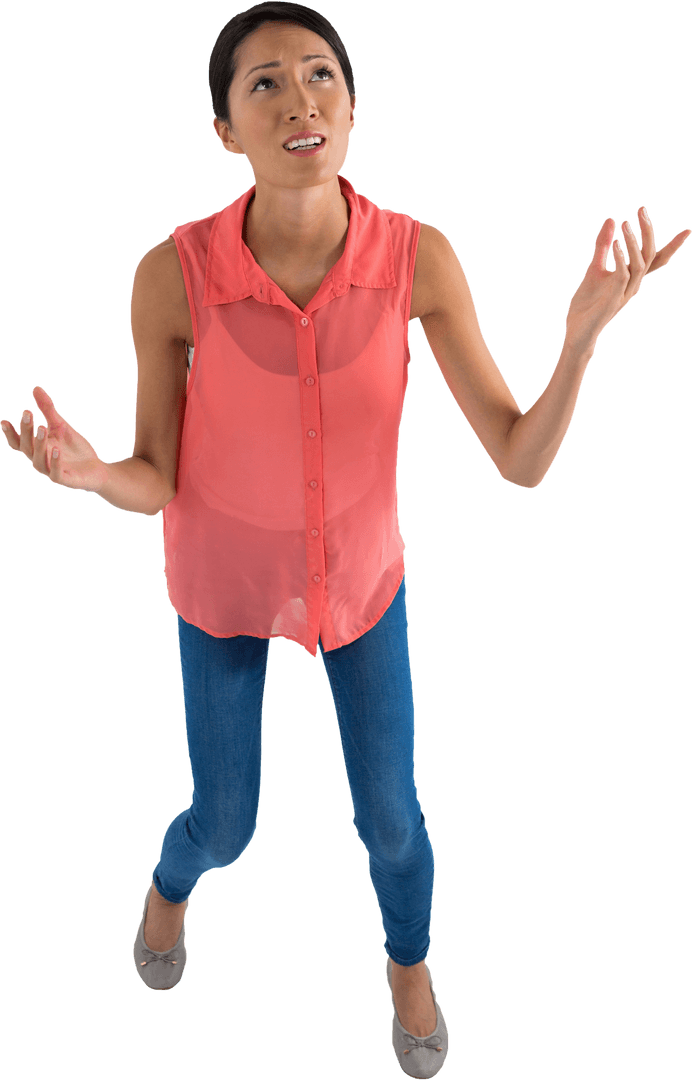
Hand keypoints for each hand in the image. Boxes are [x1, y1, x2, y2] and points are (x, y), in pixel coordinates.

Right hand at [1, 385, 108, 492]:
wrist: (96, 469)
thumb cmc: (74, 448)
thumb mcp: (60, 426)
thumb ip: (48, 410)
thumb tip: (36, 388)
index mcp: (36, 448)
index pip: (18, 443)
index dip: (10, 434)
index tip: (4, 421)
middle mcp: (40, 460)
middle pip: (27, 447)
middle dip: (26, 431)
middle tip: (28, 413)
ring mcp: (51, 471)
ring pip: (39, 461)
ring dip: (39, 444)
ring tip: (42, 428)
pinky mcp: (66, 480)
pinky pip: (56, 474)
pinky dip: (55, 462)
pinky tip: (56, 449)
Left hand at [564, 207, 690, 351]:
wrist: (578, 330)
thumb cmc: (588, 302)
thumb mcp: (595, 268)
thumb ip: (603, 245)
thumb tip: (611, 219)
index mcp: (632, 277)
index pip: (657, 259)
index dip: (672, 246)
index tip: (688, 230)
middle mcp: (634, 284)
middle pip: (651, 255)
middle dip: (648, 231)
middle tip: (641, 210)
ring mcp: (626, 292)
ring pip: (640, 263)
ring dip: (634, 242)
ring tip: (625, 223)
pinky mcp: (614, 298)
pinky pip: (623, 275)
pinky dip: (621, 258)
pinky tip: (616, 243)